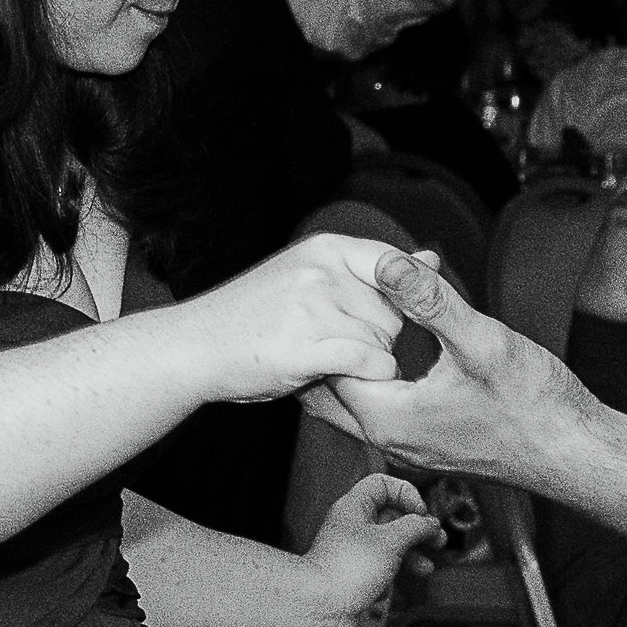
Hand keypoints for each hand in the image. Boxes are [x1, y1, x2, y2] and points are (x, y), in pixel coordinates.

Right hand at [185, 231, 407, 401]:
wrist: (194, 346)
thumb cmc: (255, 316)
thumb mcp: (312, 276)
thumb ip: (373, 271)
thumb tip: (432, 258)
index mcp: (325, 249)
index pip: (396, 265)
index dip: (400, 300)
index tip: (383, 321)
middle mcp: (322, 271)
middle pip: (392, 312)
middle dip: (375, 336)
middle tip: (332, 342)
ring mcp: (312, 307)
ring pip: (383, 342)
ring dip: (365, 360)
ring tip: (322, 357)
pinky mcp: (305, 346)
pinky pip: (370, 364)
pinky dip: (364, 377)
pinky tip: (333, 374)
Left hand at [297, 249, 594, 488]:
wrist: (575, 454)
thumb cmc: (536, 406)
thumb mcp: (482, 341)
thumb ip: (430, 300)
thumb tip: (387, 262)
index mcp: (388, 419)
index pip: (327, 364)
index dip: (333, 320)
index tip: (342, 285)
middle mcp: (389, 440)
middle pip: (332, 385)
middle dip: (335, 341)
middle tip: (342, 297)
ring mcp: (409, 446)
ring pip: (358, 398)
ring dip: (360, 356)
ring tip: (367, 310)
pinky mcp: (429, 444)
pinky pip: (385, 408)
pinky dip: (382, 374)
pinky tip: (401, 341)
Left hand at [302, 470, 438, 619]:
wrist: (319, 609)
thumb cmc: (347, 569)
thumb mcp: (391, 540)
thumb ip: (415, 527)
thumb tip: (430, 523)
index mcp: (354, 507)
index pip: (382, 484)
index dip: (406, 494)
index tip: (421, 513)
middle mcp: (352, 527)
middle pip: (390, 517)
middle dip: (416, 530)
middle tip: (437, 542)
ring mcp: (352, 553)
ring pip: (388, 547)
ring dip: (410, 556)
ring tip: (426, 569)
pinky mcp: (353, 578)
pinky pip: (379, 572)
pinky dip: (388, 579)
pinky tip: (384, 591)